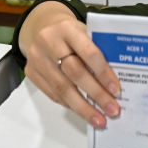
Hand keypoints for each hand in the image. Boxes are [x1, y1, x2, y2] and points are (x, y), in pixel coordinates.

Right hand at [19, 2, 121, 126]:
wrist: (43, 28)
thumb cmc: (71, 33)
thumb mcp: (86, 32)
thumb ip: (99, 50)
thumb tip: (116, 83)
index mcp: (67, 29)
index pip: (89, 52)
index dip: (103, 73)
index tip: (116, 90)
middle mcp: (49, 42)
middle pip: (74, 73)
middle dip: (96, 94)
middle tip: (112, 110)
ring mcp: (37, 58)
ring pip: (62, 88)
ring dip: (83, 107)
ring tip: (99, 119)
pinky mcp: (30, 72)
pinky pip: (52, 94)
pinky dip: (70, 104)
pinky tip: (83, 111)